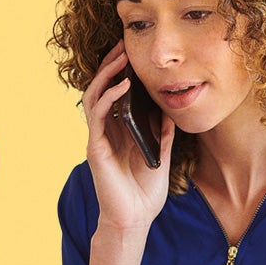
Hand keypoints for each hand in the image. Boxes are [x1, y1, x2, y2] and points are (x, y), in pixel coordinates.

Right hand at [81, 41, 175, 230]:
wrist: (134, 220)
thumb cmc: (144, 193)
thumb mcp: (161, 157)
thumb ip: (163, 135)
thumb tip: (170, 111)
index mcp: (119, 132)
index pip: (115, 94)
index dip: (120, 73)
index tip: (132, 53)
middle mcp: (106, 131)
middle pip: (101, 89)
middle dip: (110, 65)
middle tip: (122, 44)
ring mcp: (99, 138)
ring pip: (95, 96)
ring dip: (107, 74)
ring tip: (120, 57)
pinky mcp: (96, 148)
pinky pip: (98, 115)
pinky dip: (110, 97)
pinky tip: (123, 86)